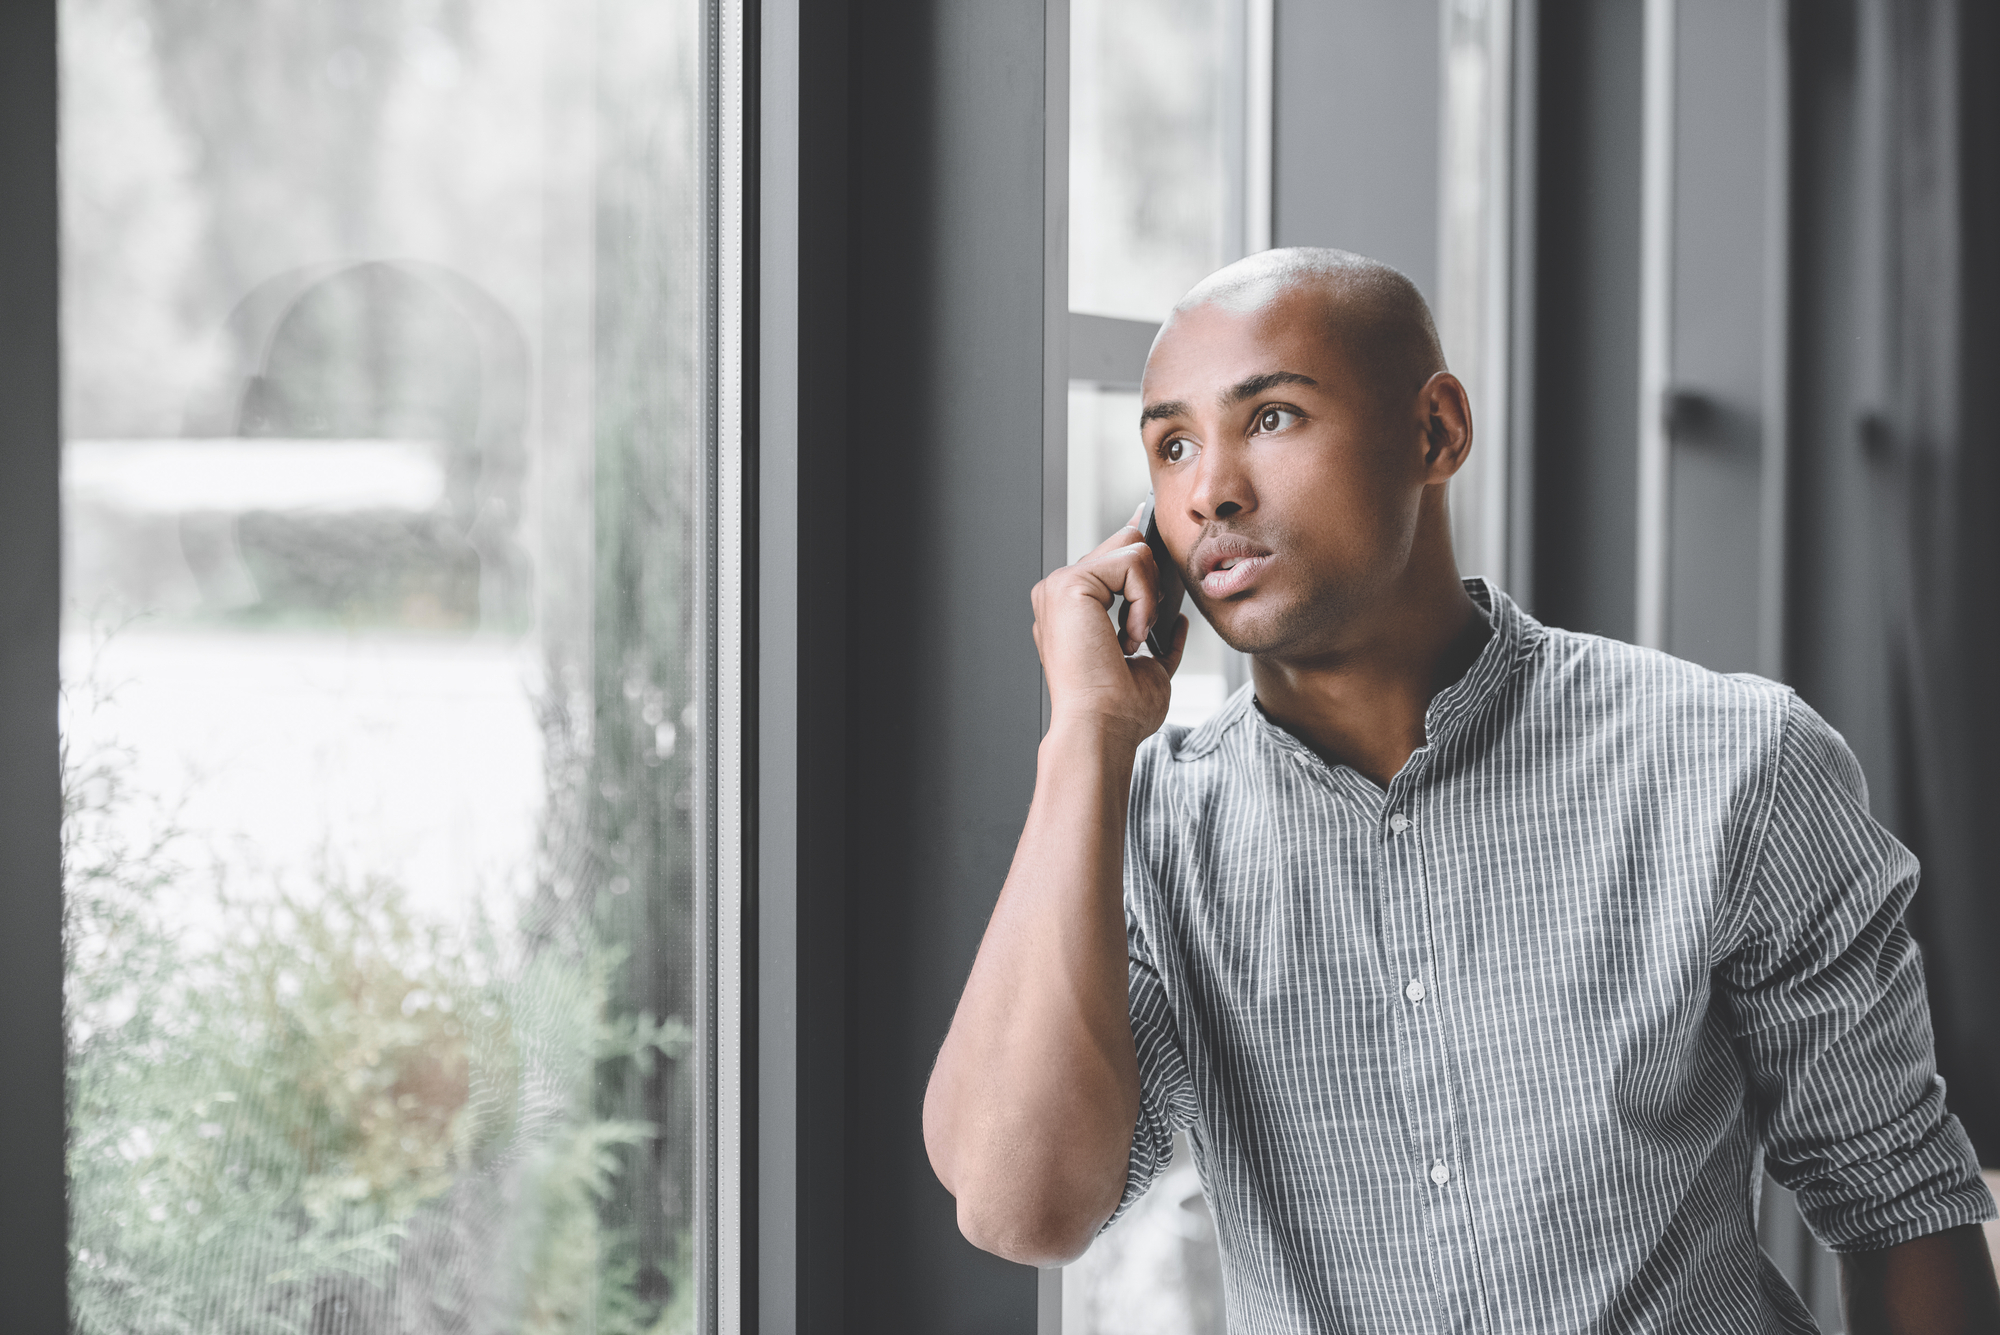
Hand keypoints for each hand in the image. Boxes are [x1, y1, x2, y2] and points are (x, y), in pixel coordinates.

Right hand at [1031, 507, 1189, 745]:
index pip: (1114, 561)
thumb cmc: (1119, 710)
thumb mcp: (1148, 667)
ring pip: (1131, 550)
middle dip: (1149, 582)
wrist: (1101, 728)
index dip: (1143, 569)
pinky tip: (1131, 635)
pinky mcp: (1071, 584)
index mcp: (1070, 610)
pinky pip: (1132, 563)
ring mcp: (1059, 586)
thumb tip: (1177, 619)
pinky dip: (1145, 601)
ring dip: (1148, 597)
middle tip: (1142, 630)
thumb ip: (1159, 639)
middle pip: (1124, 544)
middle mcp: (1058, 593)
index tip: (1157, 591)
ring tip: (1133, 638)